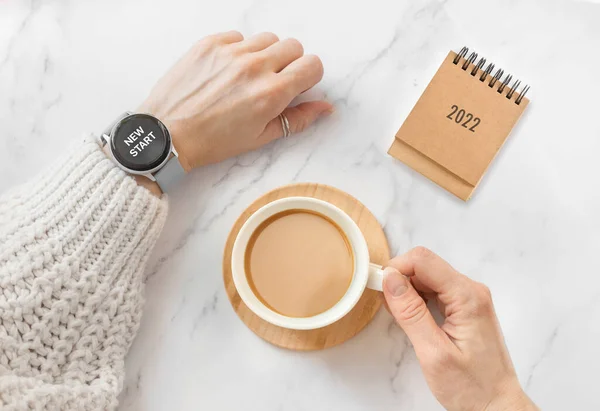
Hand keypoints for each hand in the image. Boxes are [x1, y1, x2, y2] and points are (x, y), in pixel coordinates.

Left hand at [138, 31, 331, 171]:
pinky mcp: (209, 44)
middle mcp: (254, 67)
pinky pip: (238, 37)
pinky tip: (227, 71)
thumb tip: (325, 108)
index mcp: (271, 93)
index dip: (310, 76)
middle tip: (273, 82)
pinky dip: (239, 50)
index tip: (298, 86)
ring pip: (268, 38)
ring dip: (266, 54)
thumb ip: (298, 119)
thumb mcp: (260, 137)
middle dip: (290, 64)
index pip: (313, 65)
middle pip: (294, 46)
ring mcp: (230, 52)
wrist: (168, 134)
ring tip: (249, 76)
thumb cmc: (213, 141)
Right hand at [383, 247, 537, 410]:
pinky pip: (435, 290)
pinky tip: (413, 319)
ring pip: (427, 276)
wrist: (497, 405)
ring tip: (401, 319)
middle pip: (425, 265)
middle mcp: (471, 290)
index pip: (423, 260)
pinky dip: (417, 299)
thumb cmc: (471, 386)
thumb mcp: (433, 352)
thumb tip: (390, 279)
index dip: (396, 268)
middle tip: (389, 309)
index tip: (379, 286)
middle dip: (400, 280)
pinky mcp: (465, 307)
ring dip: (407, 291)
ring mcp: (469, 298)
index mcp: (467, 297)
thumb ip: (410, 313)